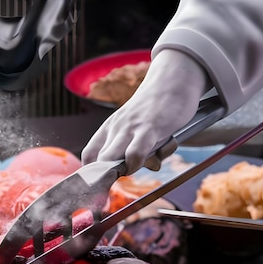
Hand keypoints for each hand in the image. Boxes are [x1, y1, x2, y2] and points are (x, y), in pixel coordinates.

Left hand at [81, 49, 211, 173]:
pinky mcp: (148, 128)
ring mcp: (129, 128)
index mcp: (109, 128)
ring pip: (110, 159)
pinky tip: (147, 163)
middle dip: (104, 177)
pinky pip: (134, 154)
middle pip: (97, 161)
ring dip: (118, 172)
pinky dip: (136, 164)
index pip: (89, 155)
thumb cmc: (157, 108)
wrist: (173, 79)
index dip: (91, 174)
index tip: (100, 185)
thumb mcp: (140, 128)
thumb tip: (152, 166)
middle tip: (120, 179)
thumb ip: (143, 148)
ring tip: (133, 168)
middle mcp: (115, 128)